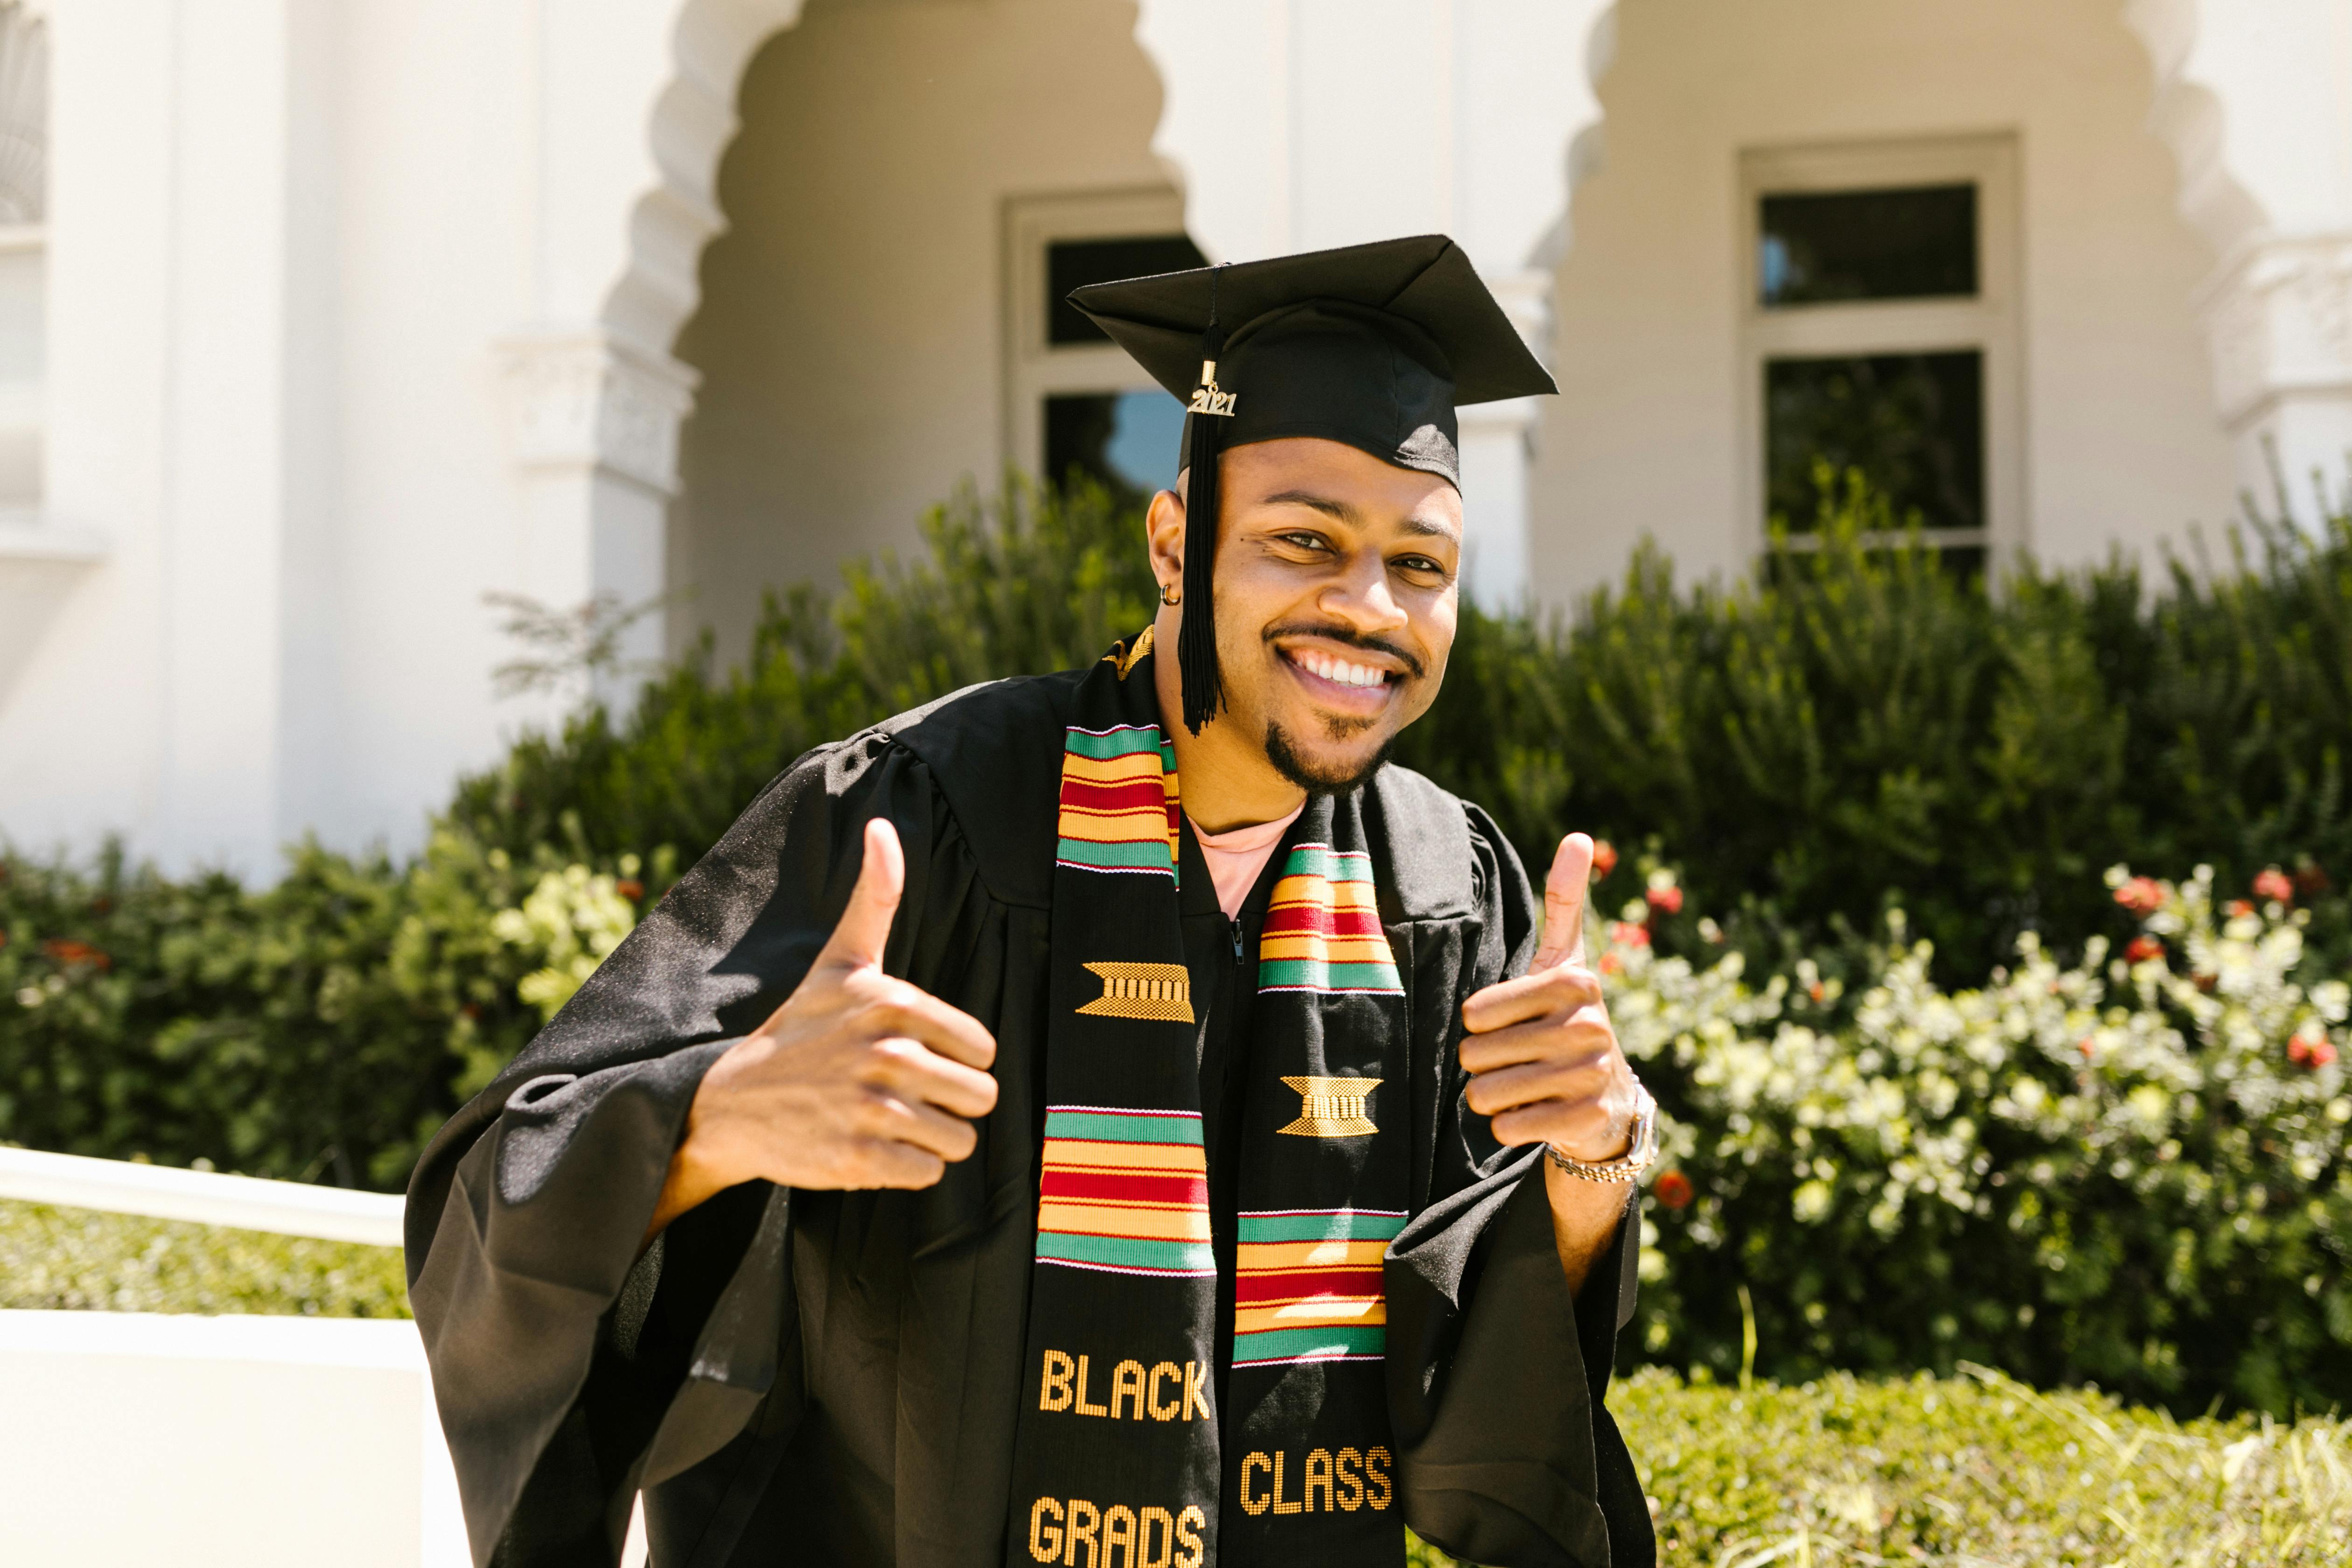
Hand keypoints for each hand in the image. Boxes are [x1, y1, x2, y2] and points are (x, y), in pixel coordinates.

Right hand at [648, 819, 999, 1236]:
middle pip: (981, 1097)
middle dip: (949, 1102)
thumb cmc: (801, 1029)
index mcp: (894, 1002)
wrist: (731, 1102)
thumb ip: (874, 898)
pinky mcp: (859, 1160)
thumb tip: (882, 826)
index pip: (984, 1049)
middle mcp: (887, 1053)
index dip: (956, 1059)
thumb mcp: (840, 960)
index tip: (914, 1055)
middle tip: (902, 1093)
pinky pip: (928, 1174)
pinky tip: (870, 1146)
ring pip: (960, 1140)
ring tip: (887, 1120)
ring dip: (930, 1139)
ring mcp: (872, 1108)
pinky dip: (906, 1168)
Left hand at [1459, 832, 1640, 1162]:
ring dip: (1492, 1095)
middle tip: (1518, 1060)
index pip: (1475, 1011)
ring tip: (1526, 1086)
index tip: (1513, 1023)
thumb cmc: (1567, 1020)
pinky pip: (1508, 1126)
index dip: (1480, 1023)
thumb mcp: (1566, 961)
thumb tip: (1580, 836)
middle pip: (1476, 1054)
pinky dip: (1509, 1126)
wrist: (1607, 1100)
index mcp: (1577, 981)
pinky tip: (1537, 1114)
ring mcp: (1591, 1075)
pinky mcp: (1586, 1119)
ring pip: (1486, 1092)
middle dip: (1484, 1064)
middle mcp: (1590, 1026)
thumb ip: (1564, 901)